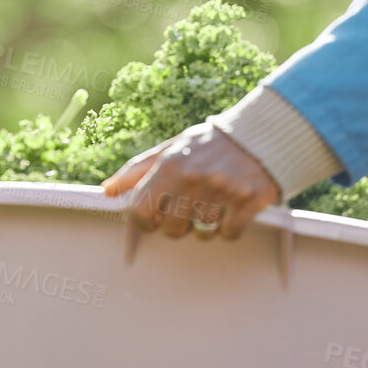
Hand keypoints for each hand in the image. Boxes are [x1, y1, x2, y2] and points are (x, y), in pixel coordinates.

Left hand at [101, 122, 281, 241]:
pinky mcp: (249, 201)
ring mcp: (223, 190)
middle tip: (190, 205)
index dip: (144, 220)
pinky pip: (229, 234)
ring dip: (206, 224)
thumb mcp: (171, 149)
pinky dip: (230, 226)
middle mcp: (194, 178)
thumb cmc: (208, 144)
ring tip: (214, 201)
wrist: (260, 133)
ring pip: (202, 234)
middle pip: (172, 229)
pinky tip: (232, 206)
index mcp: (171, 165)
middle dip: (179, 223)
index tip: (154, 216)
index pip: (140, 211)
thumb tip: (107, 191)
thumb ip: (138, 171)